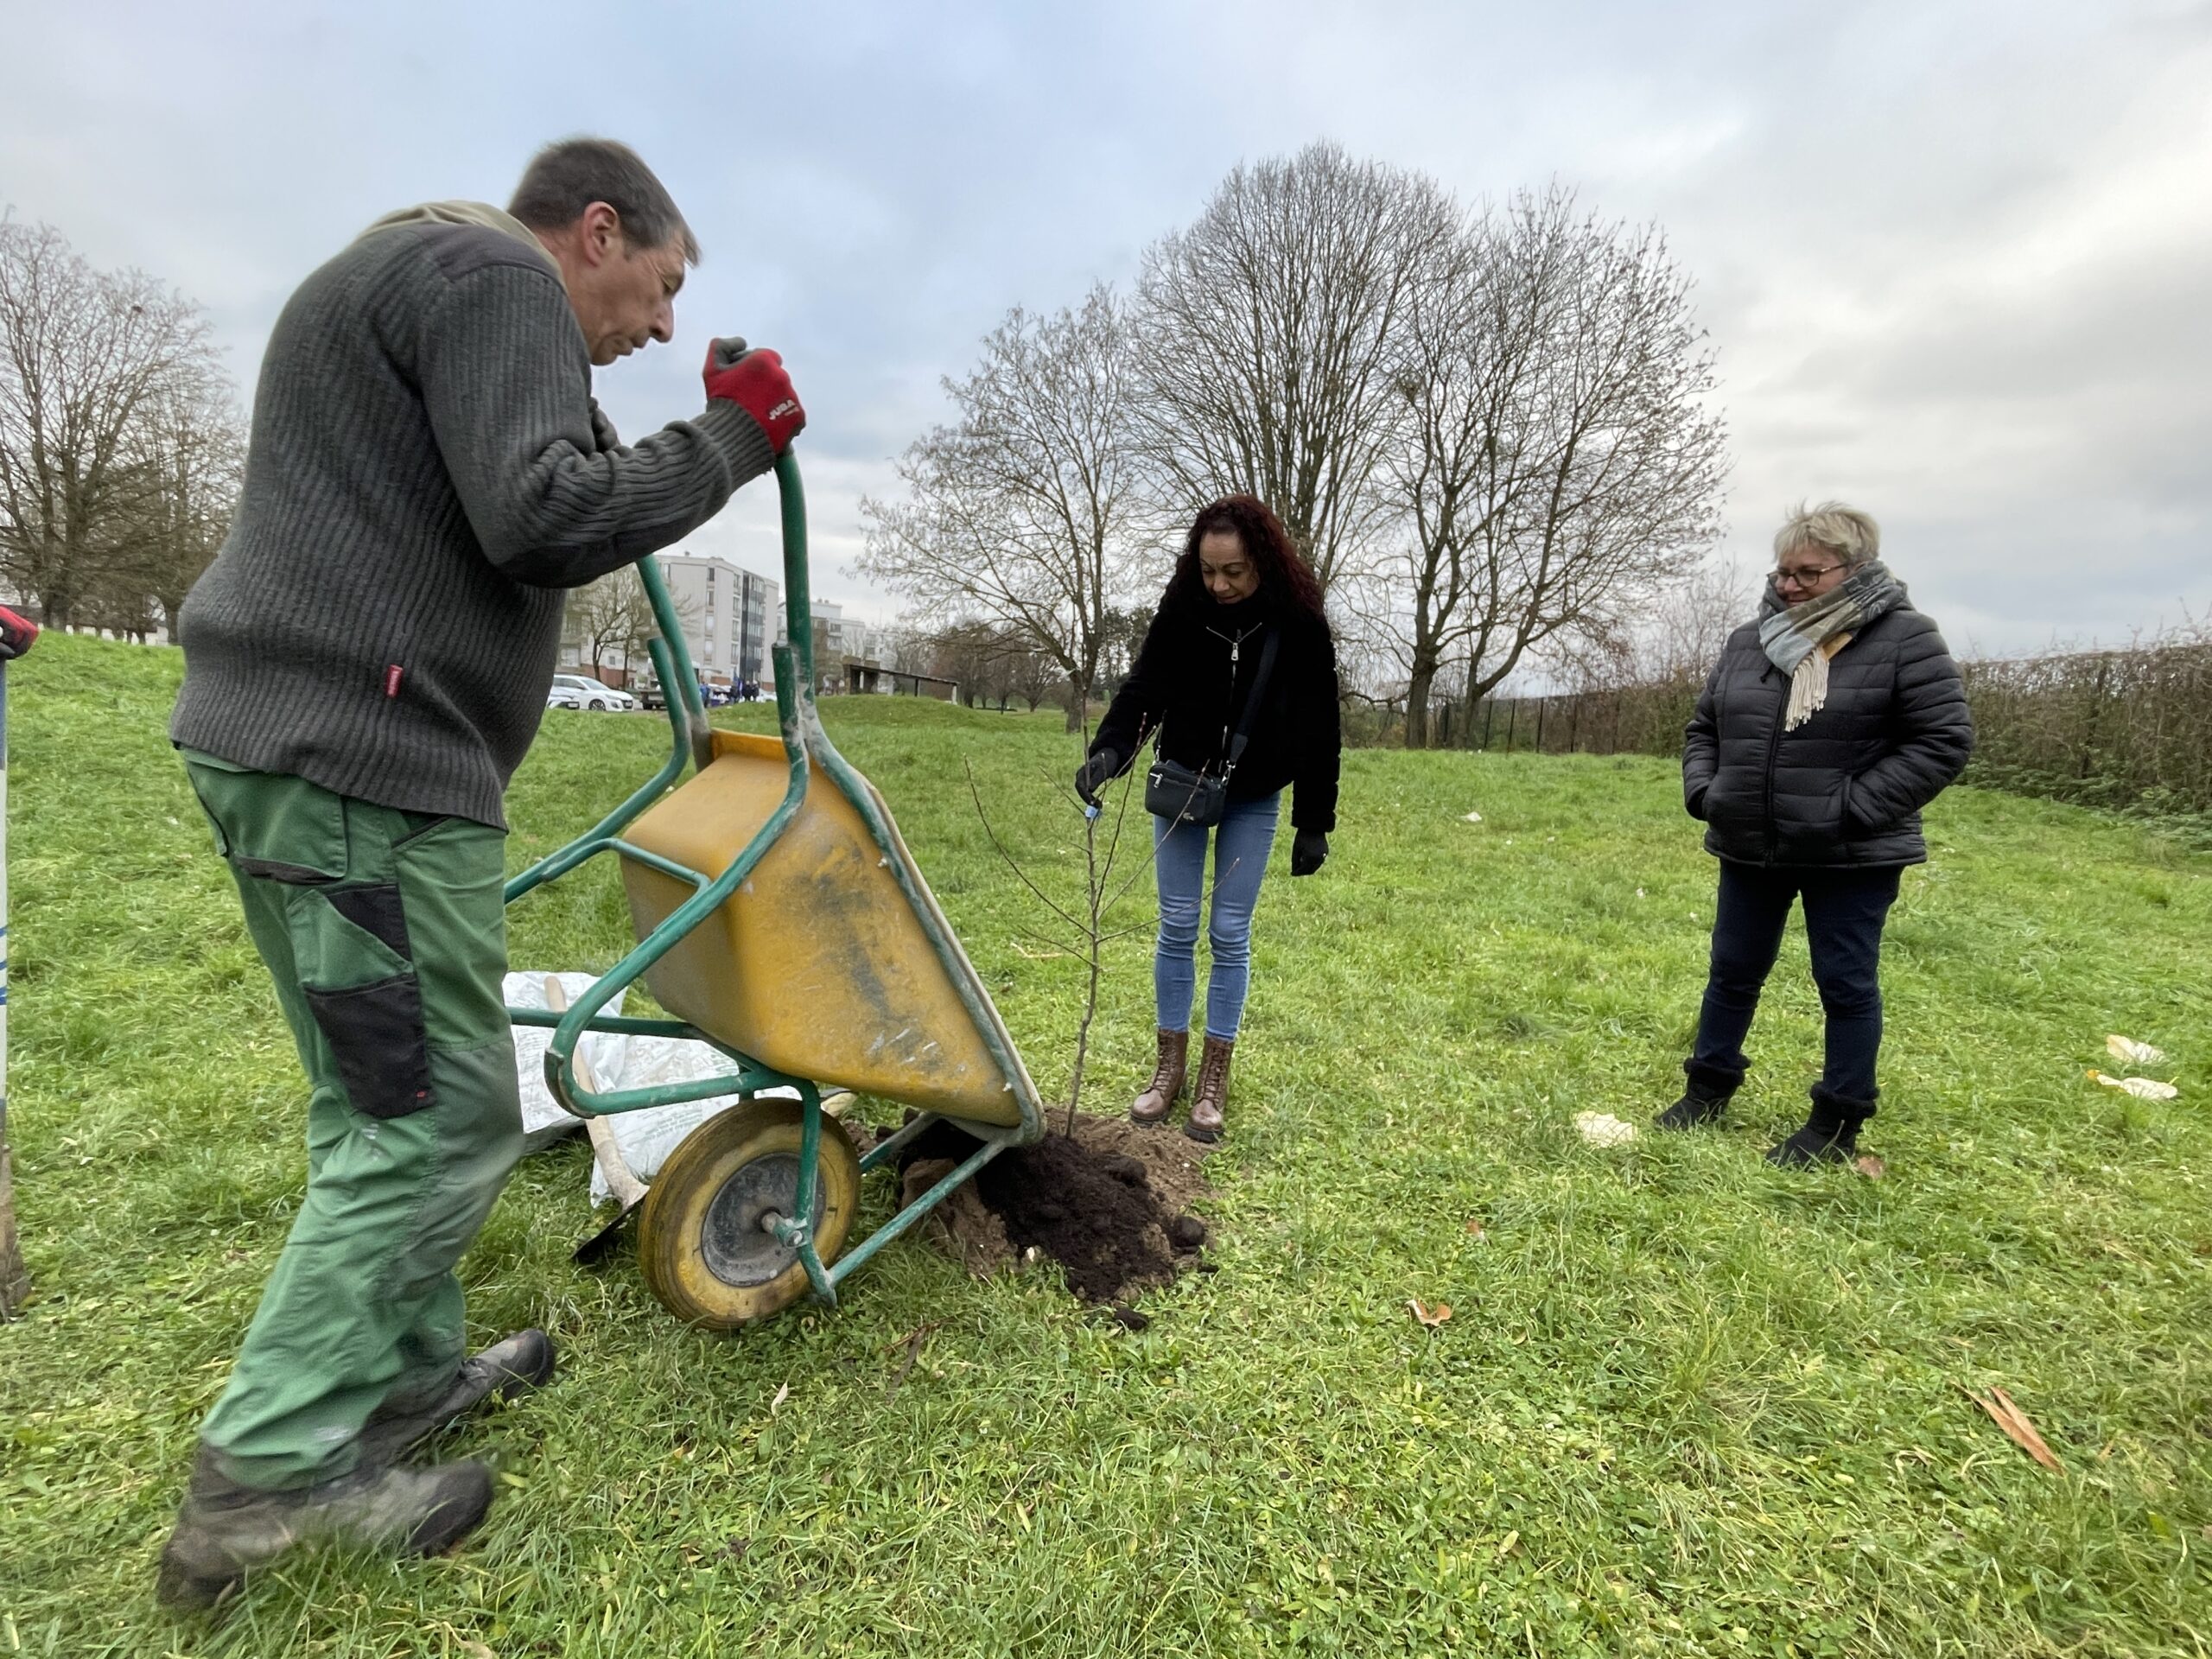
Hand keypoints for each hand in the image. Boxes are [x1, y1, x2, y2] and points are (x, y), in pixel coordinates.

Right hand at [702, 337, 804, 452]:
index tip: (743, 381)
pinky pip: (793, 415)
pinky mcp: (799, 418)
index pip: (766, 357)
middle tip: (747, 400)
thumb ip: (722, 347)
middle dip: (764, 385)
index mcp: (764, 361)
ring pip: (784, 396)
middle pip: (776, 377)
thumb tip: (742, 342)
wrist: (733, 437)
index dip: (753, 368)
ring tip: (756, 416)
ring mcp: (792, 397)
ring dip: (773, 402)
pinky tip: (768, 425)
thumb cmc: (721, 402)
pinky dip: (783, 420)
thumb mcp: (712, 369)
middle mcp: (782, 376)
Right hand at [1074, 747, 1120, 804]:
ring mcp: (1082, 780)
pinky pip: (1087, 793)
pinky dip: (1092, 799)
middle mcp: (1080, 776)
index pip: (1080, 785)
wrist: (1106, 758)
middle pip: (1080, 790)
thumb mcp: (1103, 769)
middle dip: (1088, 799)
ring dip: (1090, 801)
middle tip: (1099, 806)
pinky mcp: (1086, 784)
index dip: (1085, 795)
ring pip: (1083, 793)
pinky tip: (1099, 804)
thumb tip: (1090, 789)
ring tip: (1100, 806)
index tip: (1093, 802)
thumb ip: (1096, 778)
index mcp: (1082, 771)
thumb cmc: (1105, 762)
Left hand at [1291, 830, 1327, 876]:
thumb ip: (1295, 861)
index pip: (1303, 870)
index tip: (1291, 873)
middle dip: (1303, 872)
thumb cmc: (1302, 836)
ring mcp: (1323, 856)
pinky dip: (1313, 863)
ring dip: (1308, 868)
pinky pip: (1319, 861)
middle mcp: (1318, 859)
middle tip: (1296, 870)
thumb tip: (1294, 871)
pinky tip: (1307, 859)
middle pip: (1310, 871)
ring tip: (1301, 864)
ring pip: (1315, 867)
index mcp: (1310, 858)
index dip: (1296, 872)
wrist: (1314, 827)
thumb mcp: (1296, 849)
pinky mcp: (1326, 852)